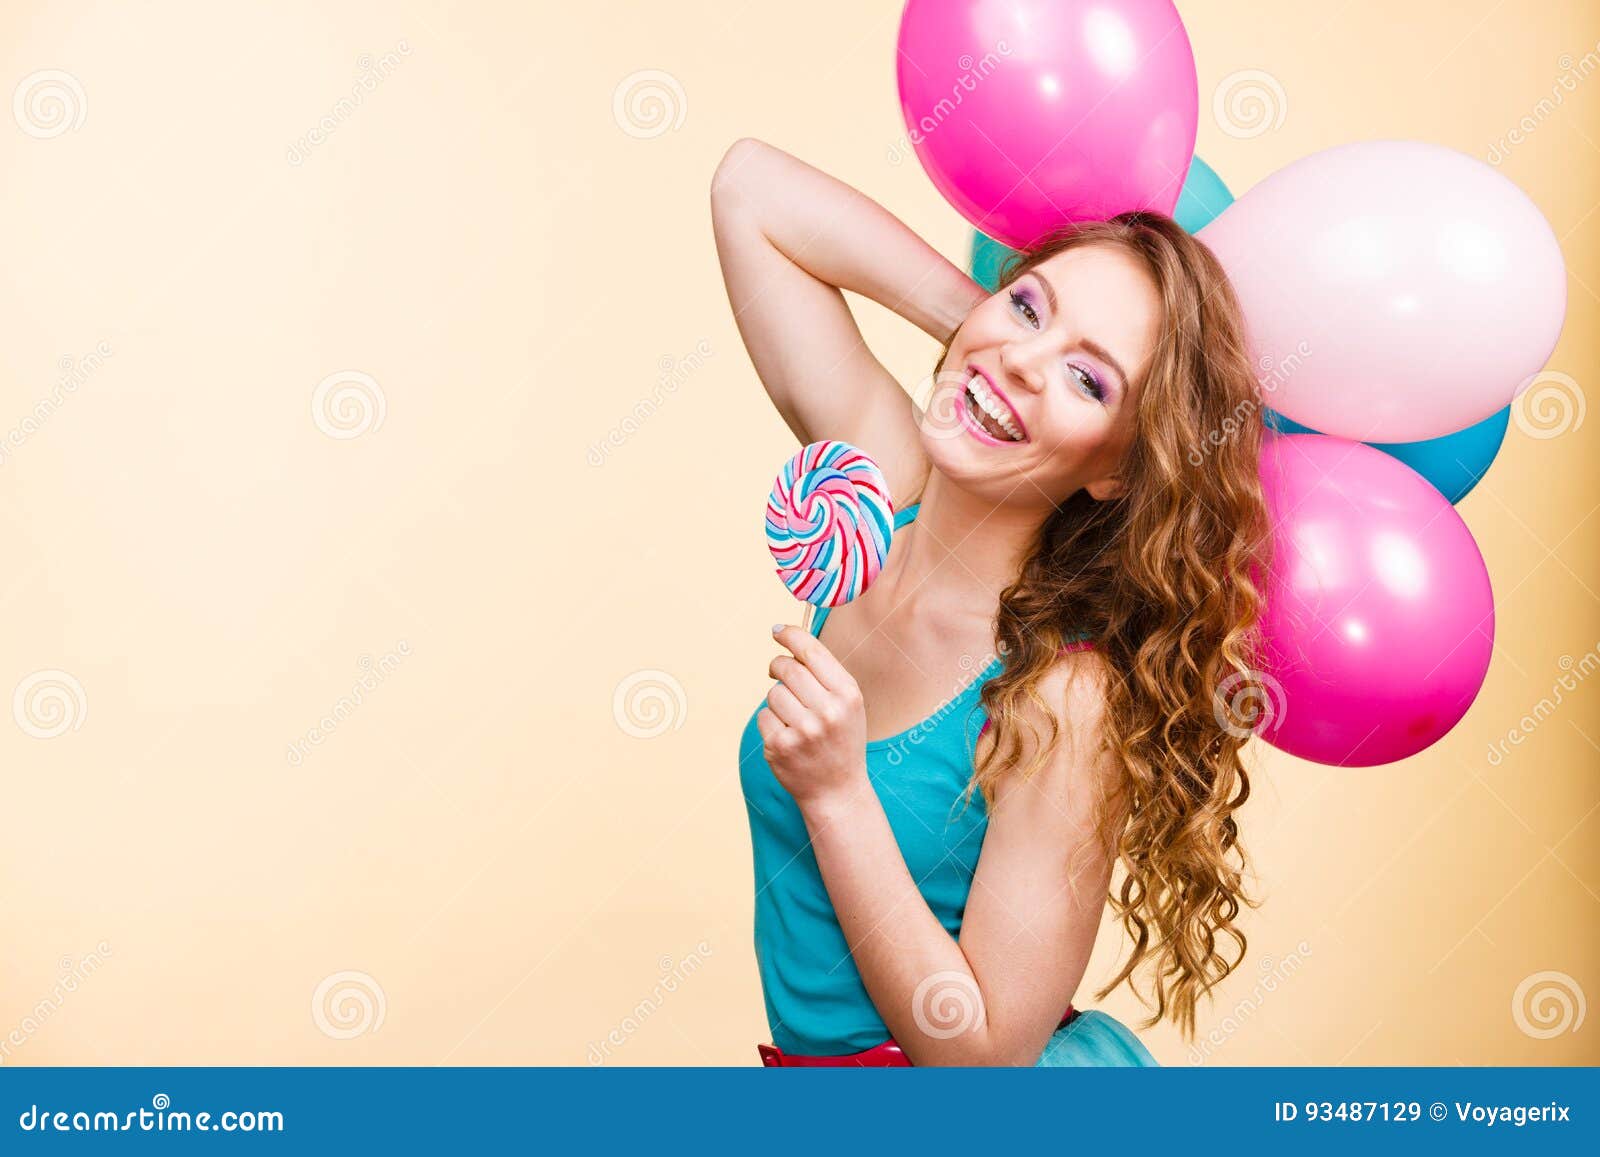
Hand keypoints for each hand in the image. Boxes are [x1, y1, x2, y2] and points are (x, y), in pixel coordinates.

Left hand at [755, 625, 868, 809]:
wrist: (838, 790)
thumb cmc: (841, 740)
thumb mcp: (848, 704)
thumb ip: (825, 673)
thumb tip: (789, 638)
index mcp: (848, 694)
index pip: (812, 652)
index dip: (791, 636)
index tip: (777, 631)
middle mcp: (827, 711)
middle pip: (787, 668)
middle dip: (777, 665)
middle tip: (776, 670)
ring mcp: (803, 731)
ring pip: (773, 693)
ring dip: (777, 699)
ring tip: (792, 716)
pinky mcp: (780, 747)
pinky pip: (763, 716)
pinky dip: (770, 721)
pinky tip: (786, 735)